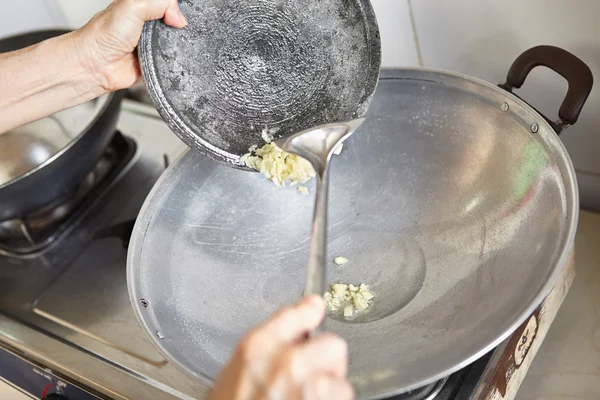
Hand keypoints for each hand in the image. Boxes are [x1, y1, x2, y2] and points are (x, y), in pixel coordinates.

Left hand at [75, 0, 187, 91]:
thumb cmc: (103, 35)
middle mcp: (146, 26)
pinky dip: (172, 62)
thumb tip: (179, 17)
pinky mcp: (154, 63)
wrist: (96, 65)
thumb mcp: (133, 5)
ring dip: (174, 46)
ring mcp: (151, 45)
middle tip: (171, 29)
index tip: (175, 16)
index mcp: (141, 7)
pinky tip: (167, 58)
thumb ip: (160, 3)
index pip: (166, 5)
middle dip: (177, 27)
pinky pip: (171, 62)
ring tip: (165, 45)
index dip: (174, 9)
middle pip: (174, 23)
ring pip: (175, 43)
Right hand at [209, 295, 353, 399]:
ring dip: (330, 394)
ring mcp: (308, 390)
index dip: (309, 312)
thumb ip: (266, 345)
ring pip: (341, 381)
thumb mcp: (235, 373)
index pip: (297, 314)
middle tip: (310, 378)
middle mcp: (286, 364)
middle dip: (327, 361)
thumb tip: (298, 325)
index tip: (315, 309)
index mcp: (257, 349)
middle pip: (334, 345)